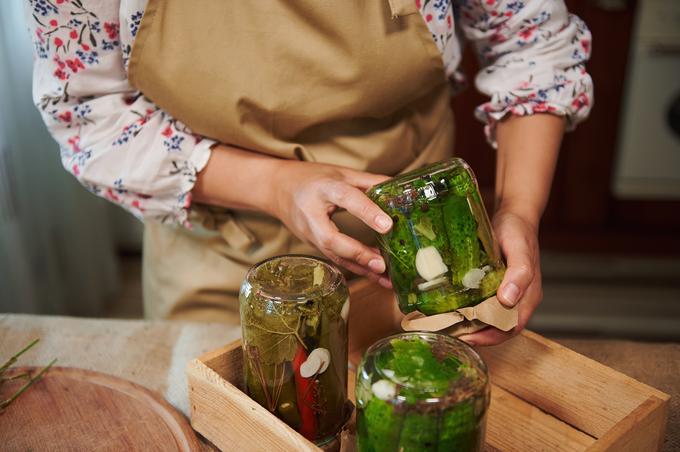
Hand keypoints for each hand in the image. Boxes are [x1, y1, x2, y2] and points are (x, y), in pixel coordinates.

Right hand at [269, 160, 392, 286]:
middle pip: (331, 238)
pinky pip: (335, 258)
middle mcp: (312, 214)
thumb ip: (369, 182)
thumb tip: (399, 190)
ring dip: (360, 268)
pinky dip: (356, 268)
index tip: (387, 225)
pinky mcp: (312, 245)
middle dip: (357, 253)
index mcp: (322, 188)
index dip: (367, 212)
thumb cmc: (310, 178)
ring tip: (386, 278)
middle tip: (382, 264)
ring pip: (334, 254)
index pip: (346, 198)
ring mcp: (309, 233)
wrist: (276, 188)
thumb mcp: (340, 173)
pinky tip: (376, 275)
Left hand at [459, 208, 541, 345]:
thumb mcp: (520, 250)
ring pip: (490, 317)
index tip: (467, 338)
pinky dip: (471, 310)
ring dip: (472, 325)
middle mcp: (519, 298)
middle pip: (498, 327)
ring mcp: (508, 292)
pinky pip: (485, 304)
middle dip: (476, 335)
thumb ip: (519, 274)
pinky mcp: (496, 284)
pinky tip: (454, 308)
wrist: (515, 214)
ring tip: (449, 325)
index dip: (489, 338)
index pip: (510, 328)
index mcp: (528, 296)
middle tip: (450, 334)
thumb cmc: (519, 231)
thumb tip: (508, 300)